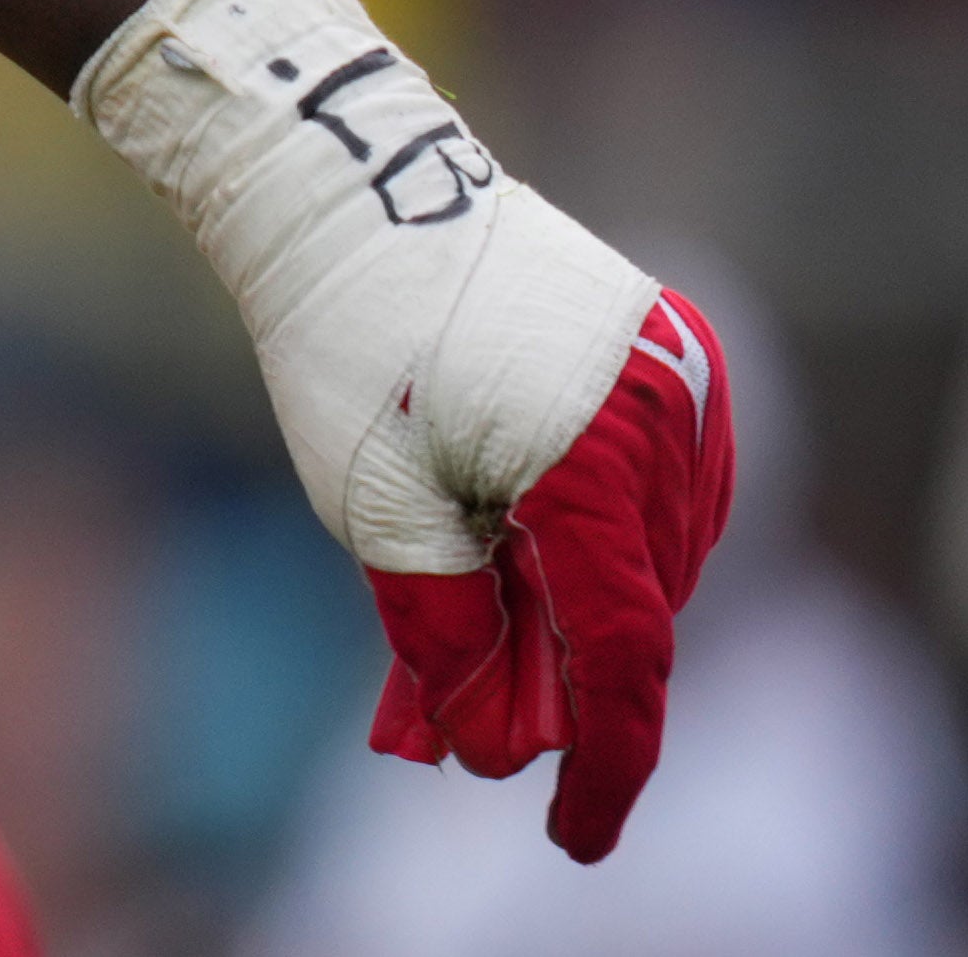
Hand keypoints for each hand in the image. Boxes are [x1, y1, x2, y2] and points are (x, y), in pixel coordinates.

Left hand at [365, 289, 735, 860]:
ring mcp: (680, 380)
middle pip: (632, 604)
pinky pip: (662, 483)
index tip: (573, 835)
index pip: (627, 657)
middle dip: (559, 676)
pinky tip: (523, 549)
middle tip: (466, 723)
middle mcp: (664, 425)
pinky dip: (599, 533)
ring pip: (651, 549)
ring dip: (575, 602)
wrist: (350, 190)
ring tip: (476, 634)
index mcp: (594, 467)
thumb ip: (449, 630)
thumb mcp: (375, 505)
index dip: (605, 762)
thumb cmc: (346, 343)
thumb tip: (493, 740)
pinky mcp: (672, 350)